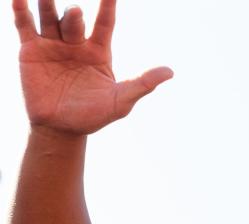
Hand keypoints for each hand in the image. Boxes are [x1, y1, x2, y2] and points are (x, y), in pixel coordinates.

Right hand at [13, 0, 172, 134]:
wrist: (62, 129)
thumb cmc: (94, 116)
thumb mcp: (121, 101)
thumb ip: (143, 84)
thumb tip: (170, 71)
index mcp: (99, 52)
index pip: (105, 23)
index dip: (108, 6)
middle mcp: (76, 44)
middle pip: (73, 21)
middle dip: (73, 17)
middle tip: (75, 13)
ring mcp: (52, 45)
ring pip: (50, 17)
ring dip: (47, 4)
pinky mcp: (30, 51)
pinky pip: (24, 26)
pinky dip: (21, 11)